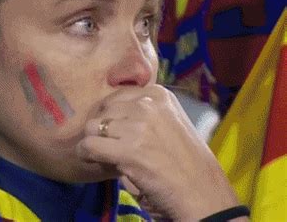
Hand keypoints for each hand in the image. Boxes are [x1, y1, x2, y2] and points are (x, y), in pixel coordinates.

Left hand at [75, 85, 240, 220]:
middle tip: (108, 146)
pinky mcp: (129, 150)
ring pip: (92, 127)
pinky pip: (89, 146)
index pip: (116, 96)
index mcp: (158, 94)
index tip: (113, 131)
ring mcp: (138, 126)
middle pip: (102, 111)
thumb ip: (144, 111)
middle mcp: (148, 105)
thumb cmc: (185, 162)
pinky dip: (86, 155)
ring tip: (103, 155)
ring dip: (93, 142)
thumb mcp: (169, 122)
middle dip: (101, 129)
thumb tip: (107, 111)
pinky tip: (93, 161)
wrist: (203, 193)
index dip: (110, 115)